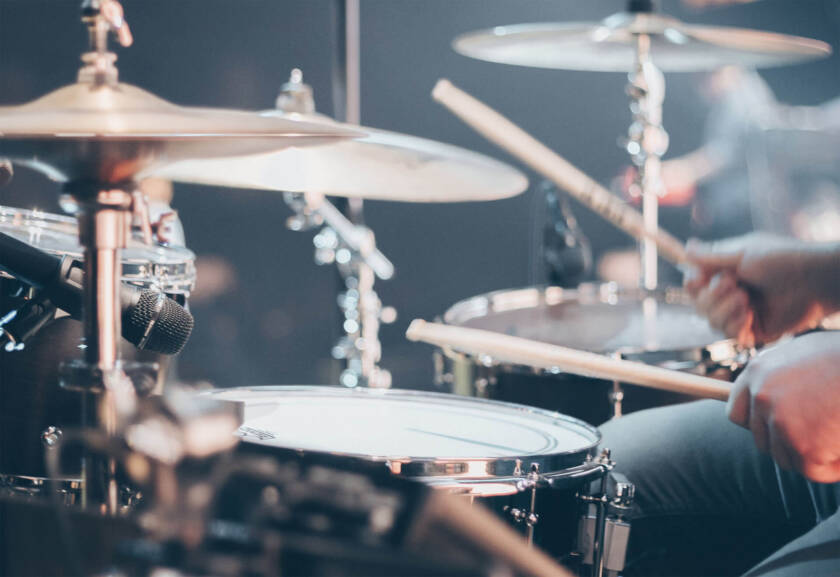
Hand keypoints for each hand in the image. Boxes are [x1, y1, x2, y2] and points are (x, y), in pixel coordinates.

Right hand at [684, 234, 837, 345]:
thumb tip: (687, 247)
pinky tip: (749, 314)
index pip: (694, 283)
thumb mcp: (743, 252)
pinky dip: (735, 324)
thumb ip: (712, 255)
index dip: (692, 284)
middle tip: (733, 283)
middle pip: (698, 305)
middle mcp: (731, 294)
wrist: (815, 280)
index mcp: (726, 273)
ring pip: (712, 321)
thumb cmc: (784, 259)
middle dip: (711, 297)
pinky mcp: (754, 330)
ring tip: (745, 299)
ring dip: (724, 310)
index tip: (700, 278)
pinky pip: (730, 335)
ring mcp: (742, 313)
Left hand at [727, 331, 839, 482]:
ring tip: (838, 433)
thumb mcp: (805, 353)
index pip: (736, 413)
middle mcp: (762, 397)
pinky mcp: (805, 448)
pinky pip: (815, 471)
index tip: (776, 429)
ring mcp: (781, 423)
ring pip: (787, 459)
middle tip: (821, 433)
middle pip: (762, 441)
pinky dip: (834, 467)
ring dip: (812, 455)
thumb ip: (783, 375)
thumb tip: (774, 397)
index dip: (758, 424)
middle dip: (788, 443)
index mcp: (758, 371)